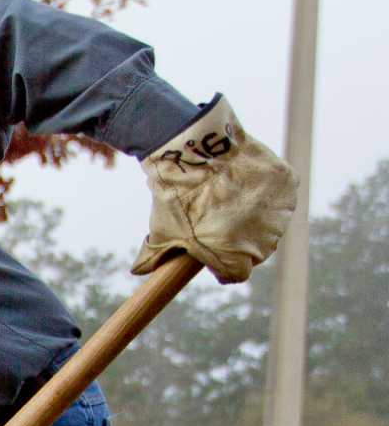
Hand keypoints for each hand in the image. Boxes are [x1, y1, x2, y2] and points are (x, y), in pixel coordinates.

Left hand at [132, 96, 296, 284]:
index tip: (213, 251)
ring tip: (230, 198)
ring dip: (255, 216)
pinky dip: (267, 192)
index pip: (236, 274)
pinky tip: (245, 183)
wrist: (196, 152)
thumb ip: (153, 257)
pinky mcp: (288, 184)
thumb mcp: (161, 233)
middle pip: (256, 251)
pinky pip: (280, 195)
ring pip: (271, 223)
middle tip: (219, 219)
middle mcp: (262, 241)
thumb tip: (138, 270)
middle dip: (239, 240)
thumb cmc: (176, 197)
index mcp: (234, 259)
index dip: (223, 264)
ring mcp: (278, 212)